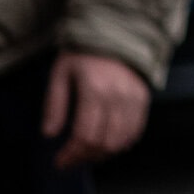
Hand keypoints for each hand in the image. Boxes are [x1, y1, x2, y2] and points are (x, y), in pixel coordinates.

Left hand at [43, 50, 149, 169]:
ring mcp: (134, 98)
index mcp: (94, 90)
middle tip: (71, 161)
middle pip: (104, 142)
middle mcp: (118, 96)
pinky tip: (108, 145)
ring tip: (87, 154)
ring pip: (121, 140)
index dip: (71, 154)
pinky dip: (122, 143)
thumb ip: (54, 104)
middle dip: (84, 157)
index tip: (60, 161)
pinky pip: (136, 130)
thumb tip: (50, 134)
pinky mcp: (144, 98)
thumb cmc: (84, 53)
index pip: (85, 134)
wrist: (117, 32)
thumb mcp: (60, 73)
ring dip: (103, 154)